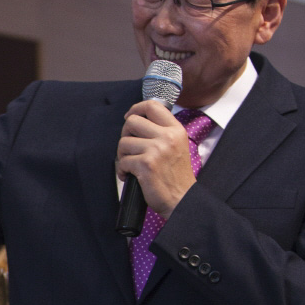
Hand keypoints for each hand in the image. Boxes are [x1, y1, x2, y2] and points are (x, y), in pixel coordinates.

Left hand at [117, 99, 196, 216]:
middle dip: (125, 135)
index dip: (136, 109)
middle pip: (132, 121)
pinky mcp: (146, 164)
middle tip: (130, 148)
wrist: (182, 199)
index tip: (129, 117)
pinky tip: (130, 175)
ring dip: (122, 155)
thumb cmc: (175, 175)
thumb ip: (161, 131)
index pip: (152, 105)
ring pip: (123, 142)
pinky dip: (122, 170)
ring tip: (131, 165)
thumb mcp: (176, 146)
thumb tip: (136, 119)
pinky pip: (122, 161)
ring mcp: (157, 150)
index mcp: (176, 130)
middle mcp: (167, 136)